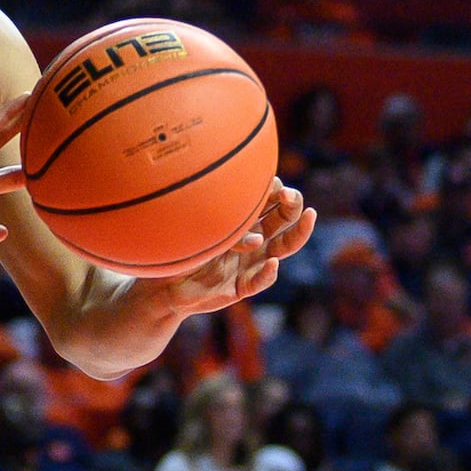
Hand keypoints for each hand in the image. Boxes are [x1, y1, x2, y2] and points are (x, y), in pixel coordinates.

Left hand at [143, 178, 315, 319]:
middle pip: (283, 220)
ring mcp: (250, 263)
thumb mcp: (196, 223)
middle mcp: (252, 240)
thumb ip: (217, 214)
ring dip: (299, 232)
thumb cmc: (176, 245)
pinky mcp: (241, 287)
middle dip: (292, 205)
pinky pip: (259, 281)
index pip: (270, 201)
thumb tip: (240, 207)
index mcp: (243, 220)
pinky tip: (274, 264)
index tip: (272, 183)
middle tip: (290, 196)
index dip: (276, 190)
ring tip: (309, 216)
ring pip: (284, 248)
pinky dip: (267, 274)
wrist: (161, 282)